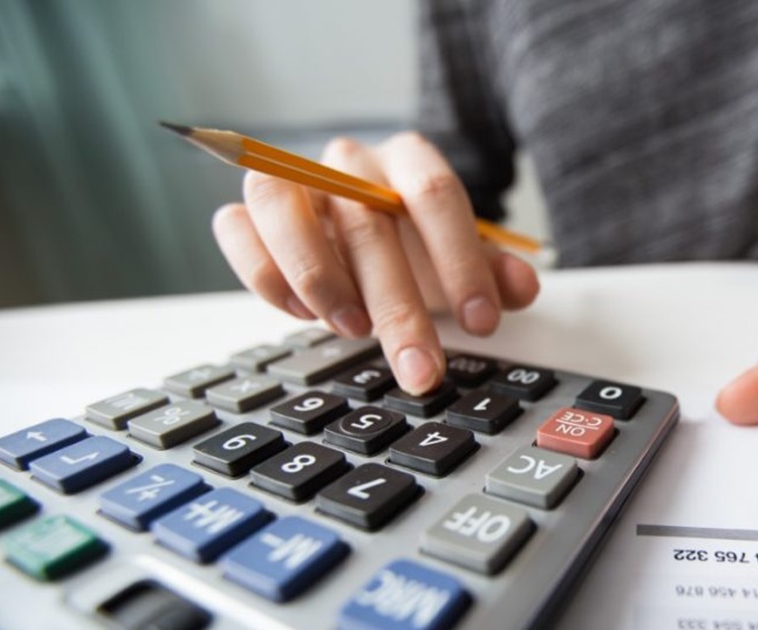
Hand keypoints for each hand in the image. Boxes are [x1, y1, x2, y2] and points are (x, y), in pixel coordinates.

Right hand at [212, 133, 539, 393]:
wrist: (364, 229)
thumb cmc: (416, 247)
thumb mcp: (460, 261)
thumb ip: (493, 274)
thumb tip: (522, 288)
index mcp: (409, 159)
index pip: (435, 194)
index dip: (460, 260)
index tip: (481, 323)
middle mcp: (348, 162)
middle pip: (367, 222)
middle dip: (399, 307)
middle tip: (421, 370)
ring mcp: (292, 180)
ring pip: (281, 206)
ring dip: (316, 276)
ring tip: (354, 332)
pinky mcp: (249, 211)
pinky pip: (235, 227)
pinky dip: (264, 274)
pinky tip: (302, 315)